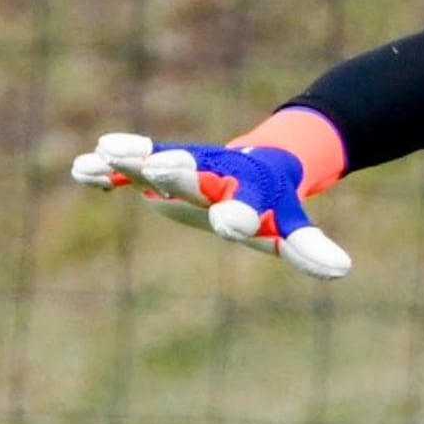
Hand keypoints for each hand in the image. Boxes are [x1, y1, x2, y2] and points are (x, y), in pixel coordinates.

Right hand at [68, 131, 352, 278]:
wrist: (257, 162)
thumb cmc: (273, 203)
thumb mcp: (290, 226)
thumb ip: (309, 248)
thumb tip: (343, 269)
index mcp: (251, 189)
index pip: (247, 204)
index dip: (240, 215)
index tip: (232, 225)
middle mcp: (214, 173)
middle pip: (195, 172)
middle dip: (178, 170)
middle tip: (162, 166)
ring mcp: (184, 167)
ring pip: (156, 160)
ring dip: (132, 159)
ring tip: (106, 154)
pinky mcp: (158, 171)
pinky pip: (130, 170)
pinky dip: (107, 171)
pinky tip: (81, 168)